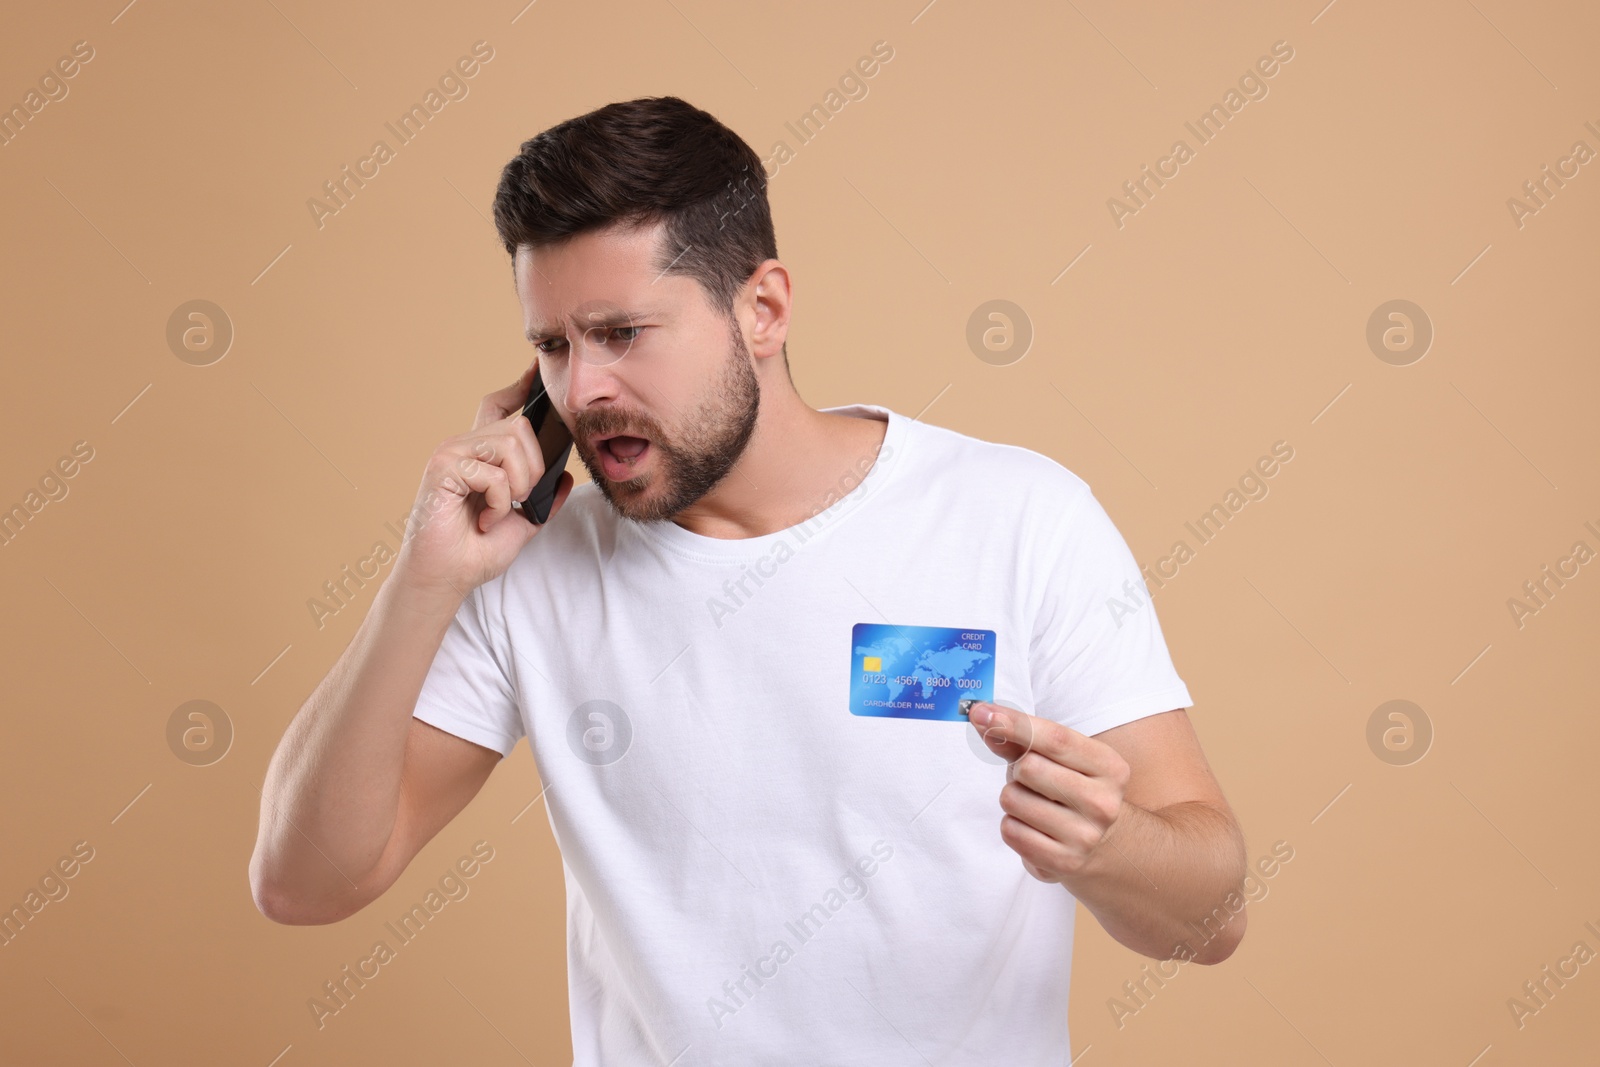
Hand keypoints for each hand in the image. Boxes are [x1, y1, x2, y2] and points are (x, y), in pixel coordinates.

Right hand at [392, 360, 573, 606]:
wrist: (447, 578)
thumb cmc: (476, 552)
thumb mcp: (524, 522)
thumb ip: (544, 498)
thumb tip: (566, 475)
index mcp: (481, 454)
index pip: (500, 405)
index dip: (520, 387)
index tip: (536, 369)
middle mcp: (464, 445)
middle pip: (519, 425)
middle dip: (533, 466)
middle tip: (518, 499)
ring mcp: (451, 453)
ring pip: (510, 442)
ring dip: (518, 484)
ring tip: (500, 510)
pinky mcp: (442, 467)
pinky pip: (493, 472)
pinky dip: (499, 502)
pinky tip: (484, 519)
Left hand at [967, 702, 1131, 882]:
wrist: (1104, 845)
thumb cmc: (1071, 789)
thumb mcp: (1058, 759)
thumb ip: (1020, 738)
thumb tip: (982, 716)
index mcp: (1109, 767)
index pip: (1056, 739)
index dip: (1015, 724)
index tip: (981, 711)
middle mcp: (1103, 802)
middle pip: (1029, 768)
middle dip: (1017, 769)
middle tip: (1031, 779)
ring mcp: (1085, 836)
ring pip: (1013, 799)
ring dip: (1012, 797)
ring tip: (1034, 804)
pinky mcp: (1063, 862)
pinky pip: (1010, 831)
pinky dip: (1012, 825)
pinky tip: (1033, 827)